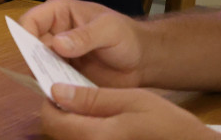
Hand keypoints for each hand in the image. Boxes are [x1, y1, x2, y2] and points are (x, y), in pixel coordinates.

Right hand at [18, 0, 144, 87]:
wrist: (143, 62)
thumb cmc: (127, 37)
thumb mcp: (109, 31)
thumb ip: (85, 36)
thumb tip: (57, 44)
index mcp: (59, 12)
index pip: (30, 21)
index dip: (26, 36)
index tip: (35, 55)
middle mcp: (53, 32)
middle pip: (30, 46)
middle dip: (35, 61)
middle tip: (48, 75)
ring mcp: (57, 54)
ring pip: (38, 65)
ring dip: (45, 76)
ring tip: (58, 87)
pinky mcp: (64, 73)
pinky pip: (51, 80)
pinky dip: (55, 87)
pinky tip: (65, 94)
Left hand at [41, 84, 220, 139]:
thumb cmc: (169, 126)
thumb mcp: (132, 100)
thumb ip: (92, 98)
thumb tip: (56, 91)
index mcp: (95, 137)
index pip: (51, 119)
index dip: (51, 100)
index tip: (63, 87)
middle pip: (57, 132)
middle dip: (61, 113)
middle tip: (79, 97)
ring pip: (70, 139)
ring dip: (73, 124)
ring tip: (93, 110)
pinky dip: (87, 133)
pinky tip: (103, 125)